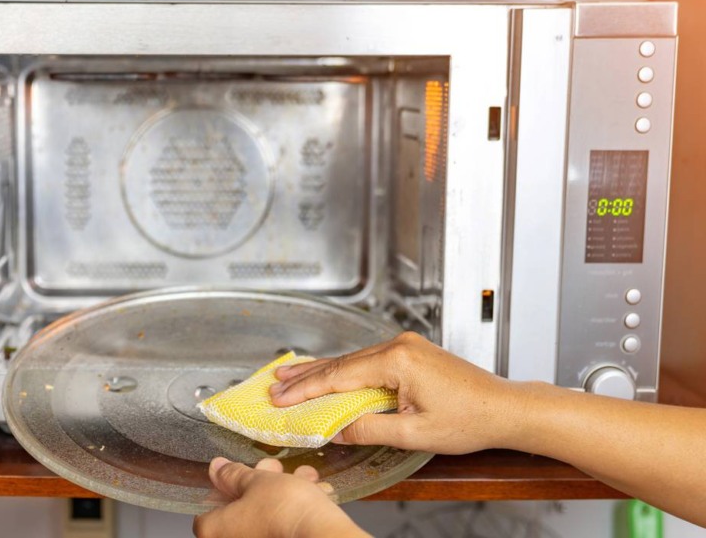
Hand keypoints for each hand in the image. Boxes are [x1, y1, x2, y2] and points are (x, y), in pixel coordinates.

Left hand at [193, 457, 368, 537]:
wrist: (322, 534)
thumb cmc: (283, 509)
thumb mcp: (257, 480)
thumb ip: (234, 474)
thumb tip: (217, 468)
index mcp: (215, 531)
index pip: (205, 510)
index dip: (222, 489)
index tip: (237, 475)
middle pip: (239, 510)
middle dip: (260, 484)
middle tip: (274, 469)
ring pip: (265, 516)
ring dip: (284, 492)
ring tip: (303, 476)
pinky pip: (282, 527)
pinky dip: (295, 510)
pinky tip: (315, 492)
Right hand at [269, 332, 521, 453]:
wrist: (505, 408)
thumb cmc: (470, 419)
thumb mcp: (414, 433)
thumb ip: (369, 429)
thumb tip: (335, 430)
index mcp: (398, 360)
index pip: (339, 377)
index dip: (306, 391)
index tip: (280, 399)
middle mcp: (399, 345)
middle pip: (341, 363)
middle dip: (305, 377)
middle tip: (274, 385)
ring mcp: (405, 346)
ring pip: (352, 360)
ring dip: (321, 371)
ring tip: (289, 377)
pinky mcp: (410, 353)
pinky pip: (367, 361)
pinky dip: (343, 370)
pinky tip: (327, 374)